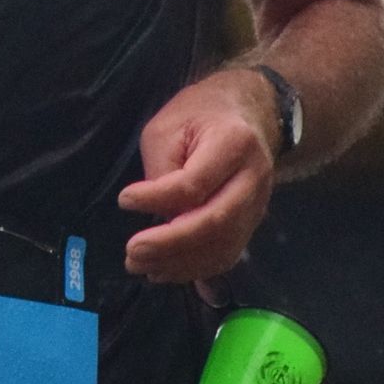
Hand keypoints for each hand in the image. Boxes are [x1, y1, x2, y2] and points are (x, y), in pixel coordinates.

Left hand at [119, 71, 278, 284]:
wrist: (248, 114)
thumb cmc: (201, 114)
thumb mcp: (170, 126)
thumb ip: (163, 170)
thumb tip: (157, 217)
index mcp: (234, 143)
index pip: (194, 183)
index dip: (157, 198)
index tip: (125, 200)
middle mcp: (254, 179)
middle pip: (215, 222)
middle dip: (169, 244)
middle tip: (132, 252)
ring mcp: (258, 204)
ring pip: (223, 246)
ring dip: (180, 263)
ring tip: (141, 265)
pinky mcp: (253, 222)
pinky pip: (227, 254)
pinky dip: (196, 268)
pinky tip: (165, 269)